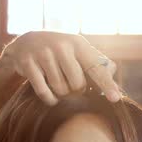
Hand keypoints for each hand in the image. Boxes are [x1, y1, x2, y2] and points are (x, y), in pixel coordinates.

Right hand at [1, 31, 120, 104]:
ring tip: (58, 85)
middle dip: (75, 91)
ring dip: (61, 94)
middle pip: (77, 85)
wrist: (26, 42)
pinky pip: (44, 92)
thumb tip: (114, 82)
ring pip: (60, 90)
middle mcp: (61, 46)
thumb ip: (98, 65)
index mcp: (78, 44)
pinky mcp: (28, 63)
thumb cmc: (61, 51)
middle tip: (70, 84)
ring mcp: (43, 54)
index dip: (106, 84)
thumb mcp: (79, 51)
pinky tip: (51, 97)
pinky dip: (49, 99)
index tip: (115, 98)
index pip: (96, 68)